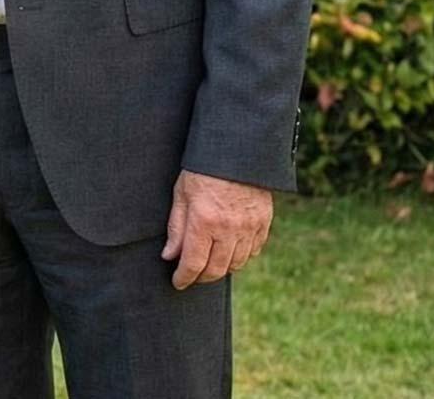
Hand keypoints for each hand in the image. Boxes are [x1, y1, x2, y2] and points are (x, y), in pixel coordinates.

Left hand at [161, 169, 272, 289]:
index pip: (193, 263)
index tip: (178, 282)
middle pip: (216, 270)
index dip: (184, 278)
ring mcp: (249, 228)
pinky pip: (252, 251)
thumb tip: (169, 256)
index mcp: (204, 221)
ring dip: (221, 268)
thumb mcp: (181, 193)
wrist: (237, 150)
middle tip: (192, 275)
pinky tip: (229, 250)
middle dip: (201, 277)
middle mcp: (229, 229)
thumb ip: (176, 227)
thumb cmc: (203, 169)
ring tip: (209, 263)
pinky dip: (240, 256)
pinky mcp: (263, 223)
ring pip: (235, 264)